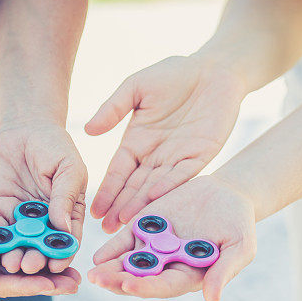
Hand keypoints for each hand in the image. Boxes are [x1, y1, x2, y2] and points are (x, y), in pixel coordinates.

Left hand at [0, 123, 87, 274]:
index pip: (67, 239)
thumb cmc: (54, 145)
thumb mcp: (68, 168)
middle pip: (42, 246)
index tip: (57, 266)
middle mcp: (46, 221)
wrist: (25, 127)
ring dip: (16, 254)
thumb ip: (65, 196)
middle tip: (29, 266)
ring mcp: (22, 218)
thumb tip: (63, 228)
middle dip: (36, 258)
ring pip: (19, 242)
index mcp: (68, 213)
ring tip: (11, 263)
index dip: (63, 254)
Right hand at [0, 161, 79, 296]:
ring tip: (75, 271)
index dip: (26, 286)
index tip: (51, 285)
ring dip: (47, 265)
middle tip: (74, 284)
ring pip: (23, 262)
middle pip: (17, 279)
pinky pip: (23, 242)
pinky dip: (41, 245)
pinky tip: (62, 244)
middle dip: (46, 282)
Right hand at [86, 55, 246, 232]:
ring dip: (141, 205)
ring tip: (127, 224)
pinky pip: (182, 175)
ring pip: (155, 187)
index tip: (94, 211)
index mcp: (136, 141)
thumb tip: (88, 131)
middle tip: (107, 231)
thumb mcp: (136, 87)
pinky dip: (169, 187)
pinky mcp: (200, 156)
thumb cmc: (174, 74)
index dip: (107, 191)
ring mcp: (177, 158)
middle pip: (134, 187)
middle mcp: (155, 156)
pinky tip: (156, 199)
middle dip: (120, 208)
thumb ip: (113, 108)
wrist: (214, 69)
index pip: (118, 172)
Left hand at [87, 175, 256, 300]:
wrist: (228, 194)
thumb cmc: (239, 225)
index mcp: (188, 275)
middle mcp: (167, 266)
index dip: (147, 286)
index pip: (165, 285)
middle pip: (140, 278)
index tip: (129, 285)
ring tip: (93, 273)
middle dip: (118, 281)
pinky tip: (98, 255)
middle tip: (99, 281)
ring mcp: (154, 247)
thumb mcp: (239, 247)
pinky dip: (112, 248)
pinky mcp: (145, 228)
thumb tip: (212, 300)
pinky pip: (125, 241)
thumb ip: (224, 271)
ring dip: (110, 269)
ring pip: (128, 262)